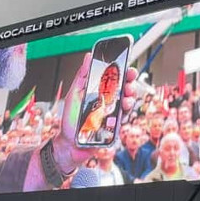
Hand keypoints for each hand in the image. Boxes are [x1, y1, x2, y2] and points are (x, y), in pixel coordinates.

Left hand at [52, 53, 136, 169]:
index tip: (127, 65)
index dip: (122, 71)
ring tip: (127, 94)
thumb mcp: (74, 94)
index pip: (114, 79)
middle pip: (124, 89)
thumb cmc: (70, 120)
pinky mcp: (115, 126)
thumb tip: (89, 57)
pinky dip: (126, 111)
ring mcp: (112, 114)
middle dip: (130, 81)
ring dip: (130, 96)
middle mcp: (108, 102)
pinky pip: (125, 117)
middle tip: (130, 77)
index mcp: (99, 92)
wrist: (69, 143)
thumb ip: (82, 76)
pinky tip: (124, 106)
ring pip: (127, 102)